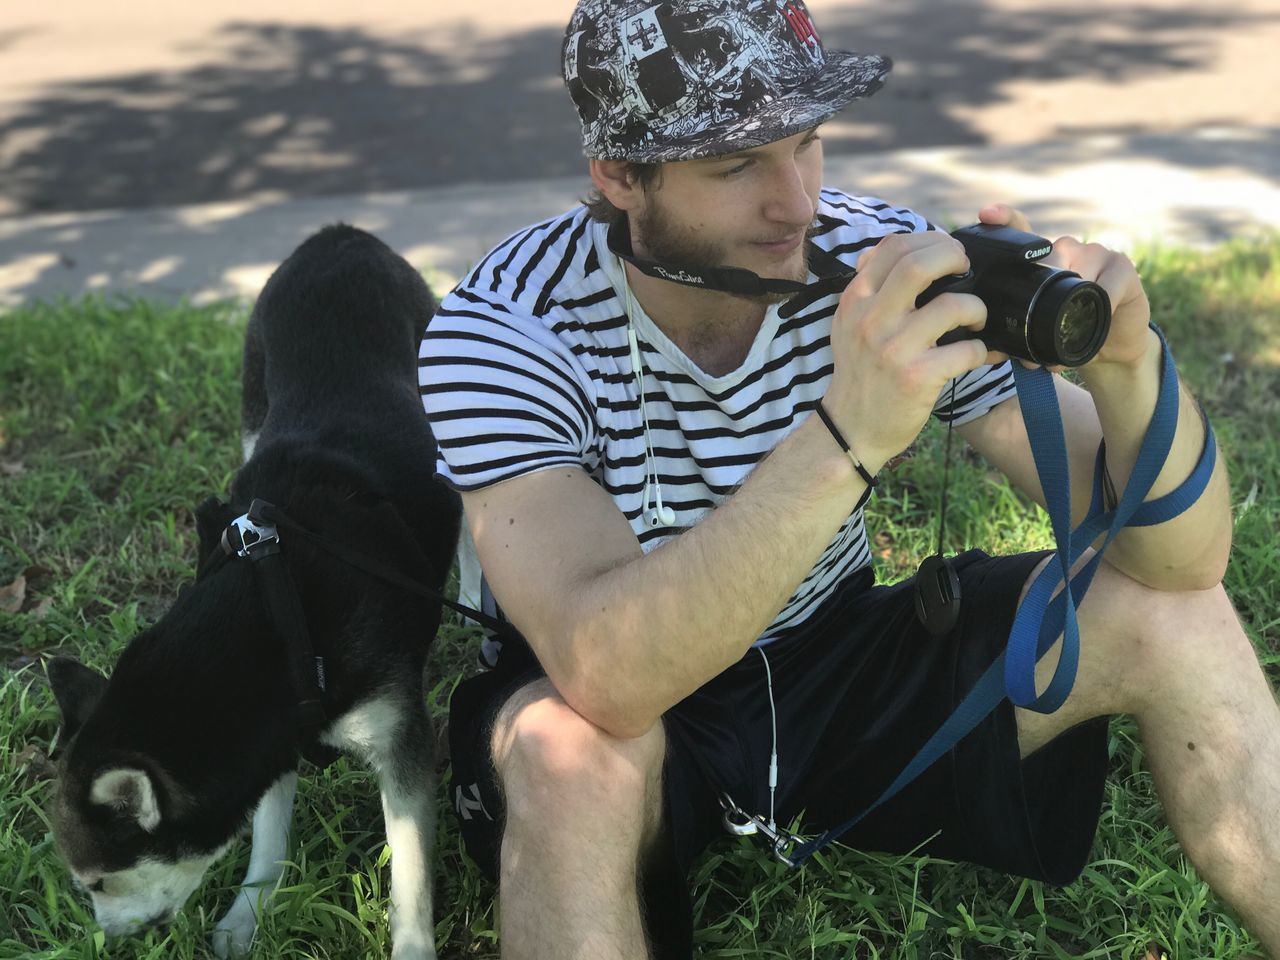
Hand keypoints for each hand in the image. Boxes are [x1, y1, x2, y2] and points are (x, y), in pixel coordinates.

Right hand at [823, 231, 997, 470]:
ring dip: (977, 309)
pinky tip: (977, 354)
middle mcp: (870, 320)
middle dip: (954, 257)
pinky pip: (966, 351)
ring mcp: (893, 349)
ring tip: (977, 319)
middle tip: (968, 269)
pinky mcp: (916, 378)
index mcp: (855, 301)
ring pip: (952, 306)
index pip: (892, 247)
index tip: (947, 251)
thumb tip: (880, 251)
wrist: (850, 429)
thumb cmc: (859, 374)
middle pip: (918, 265)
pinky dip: (981, 350)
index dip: (930, 239)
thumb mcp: (848, 325)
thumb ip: (867, 290)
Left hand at [978, 203, 1154, 369]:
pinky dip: (1103, 303)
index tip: (987, 214)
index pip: (1021, 232)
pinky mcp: (1122, 266)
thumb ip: (1024, 328)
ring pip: (1077, 270)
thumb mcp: (1043, 330)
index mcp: (1043, 261)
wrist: (1113, 347)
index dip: (1005, 219)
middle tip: (1040, 321)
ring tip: (1074, 326)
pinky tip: (1103, 315)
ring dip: (1073, 301)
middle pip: (1048, 257)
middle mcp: (1067, 250)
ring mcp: (1095, 253)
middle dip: (1041, 290)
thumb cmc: (1072, 332)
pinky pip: (1107, 284)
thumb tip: (1005, 350)